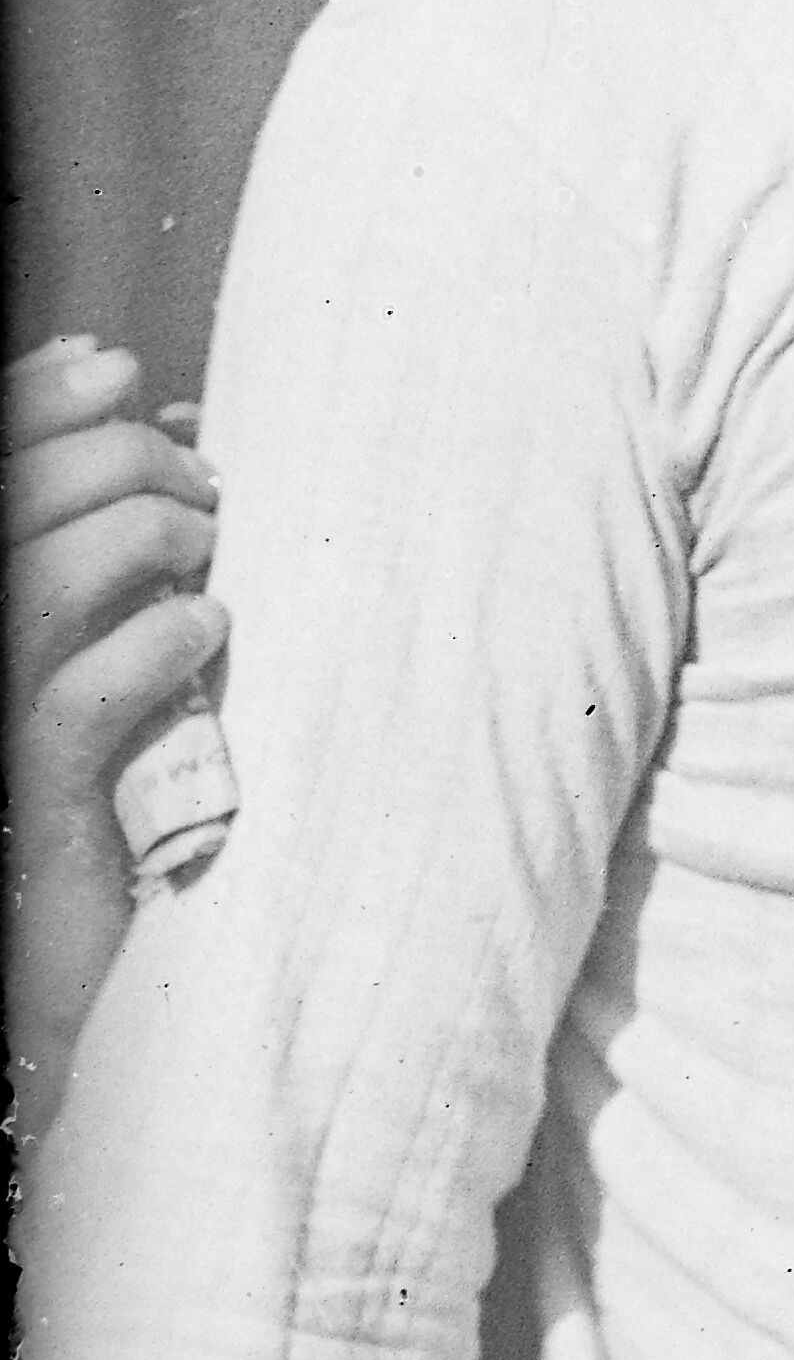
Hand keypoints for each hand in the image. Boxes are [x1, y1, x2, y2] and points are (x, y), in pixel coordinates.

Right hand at [11, 339, 224, 1101]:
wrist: (116, 995)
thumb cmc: (138, 799)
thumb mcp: (139, 648)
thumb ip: (133, 546)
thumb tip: (172, 425)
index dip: (31, 407)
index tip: (113, 364)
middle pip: (13, 512)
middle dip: (115, 464)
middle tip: (203, 490)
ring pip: (41, 586)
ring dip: (142, 538)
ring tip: (209, 557)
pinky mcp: (35, 816)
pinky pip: (74, 705)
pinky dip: (153, 646)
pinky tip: (207, 631)